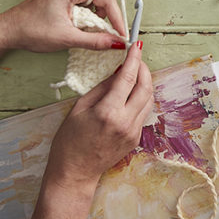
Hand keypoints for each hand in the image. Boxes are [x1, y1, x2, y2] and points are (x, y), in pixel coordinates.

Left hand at [0, 0, 147, 52]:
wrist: (6, 32)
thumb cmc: (30, 31)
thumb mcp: (66, 38)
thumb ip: (94, 41)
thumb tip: (117, 43)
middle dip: (114, 14)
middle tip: (120, 35)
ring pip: (97, 0)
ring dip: (104, 16)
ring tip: (104, 34)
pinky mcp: (64, 0)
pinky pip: (87, 5)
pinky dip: (94, 17)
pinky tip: (93, 29)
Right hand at [42, 42, 153, 193]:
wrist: (74, 172)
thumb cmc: (69, 141)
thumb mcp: (80, 108)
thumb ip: (103, 88)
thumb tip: (119, 71)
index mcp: (108, 112)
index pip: (128, 78)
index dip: (134, 59)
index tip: (136, 46)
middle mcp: (125, 121)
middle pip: (146, 87)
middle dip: (144, 69)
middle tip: (137, 58)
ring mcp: (133, 131)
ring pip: (149, 99)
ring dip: (145, 83)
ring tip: (135, 74)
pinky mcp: (136, 138)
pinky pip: (144, 112)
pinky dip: (141, 99)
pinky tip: (131, 94)